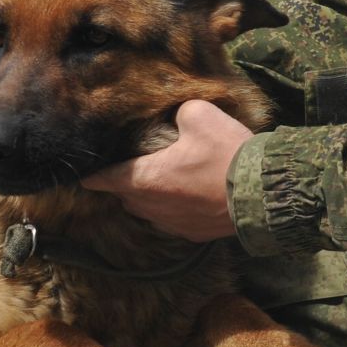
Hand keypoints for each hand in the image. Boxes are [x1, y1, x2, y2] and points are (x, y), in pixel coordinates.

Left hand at [80, 100, 249, 241]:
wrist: (263, 194)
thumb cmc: (227, 154)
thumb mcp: (200, 115)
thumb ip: (177, 113)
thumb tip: (176, 118)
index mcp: (146, 178)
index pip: (106, 179)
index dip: (93, 175)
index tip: (83, 176)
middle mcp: (153, 206)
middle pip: (126, 195)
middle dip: (124, 183)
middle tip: (130, 167)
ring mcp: (173, 224)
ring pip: (148, 211)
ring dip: (148, 197)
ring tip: (159, 181)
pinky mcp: (193, 234)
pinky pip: (171, 220)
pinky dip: (172, 208)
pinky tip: (187, 195)